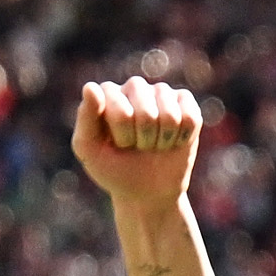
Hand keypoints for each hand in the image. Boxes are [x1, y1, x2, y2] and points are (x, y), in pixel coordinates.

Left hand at [73, 75, 204, 211]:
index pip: (121, 113)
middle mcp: (133, 86)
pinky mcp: (185, 101)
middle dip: (144, 140)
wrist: (146, 190)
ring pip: (170, 116)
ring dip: (162, 140)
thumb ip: (85, 118)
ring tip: (153, 144)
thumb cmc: (114, 168)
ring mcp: (160, 91)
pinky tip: (172, 141)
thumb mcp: (90, 150)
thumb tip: (90, 86)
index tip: (117, 145)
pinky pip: (190, 118)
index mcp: (106, 93)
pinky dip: (182, 138)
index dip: (123, 137)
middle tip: (137, 146)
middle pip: (147, 114)